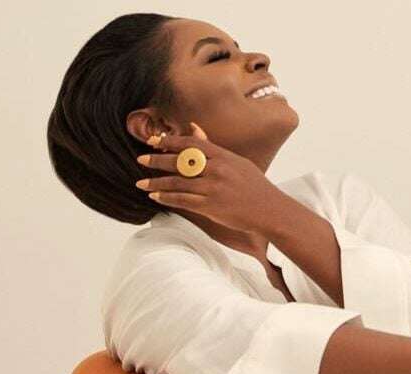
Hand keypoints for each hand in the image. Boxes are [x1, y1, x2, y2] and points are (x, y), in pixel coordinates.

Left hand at [134, 122, 286, 233]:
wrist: (270, 209)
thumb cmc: (254, 185)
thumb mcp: (236, 161)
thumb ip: (212, 147)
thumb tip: (194, 128)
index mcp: (223, 156)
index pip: (191, 143)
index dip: (170, 141)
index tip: (153, 141)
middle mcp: (217, 169)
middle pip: (180, 162)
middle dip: (157, 160)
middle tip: (141, 160)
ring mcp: (213, 188)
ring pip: (177, 183)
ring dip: (156, 183)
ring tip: (141, 184)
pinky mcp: (211, 206)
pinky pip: (183, 200)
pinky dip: (167, 198)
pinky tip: (155, 197)